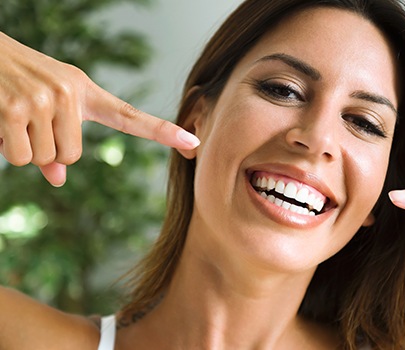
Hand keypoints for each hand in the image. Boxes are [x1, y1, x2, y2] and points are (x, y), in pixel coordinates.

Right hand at [0, 32, 199, 186]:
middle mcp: (70, 93)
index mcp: (85, 92)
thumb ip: (58, 141)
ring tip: (11, 116)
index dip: (162, 132)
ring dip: (24, 149)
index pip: (129, 116)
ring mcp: (43, 100)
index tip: (193, 141)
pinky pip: (21, 157)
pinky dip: (5, 149)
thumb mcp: (44, 106)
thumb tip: (59, 178)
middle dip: (47, 151)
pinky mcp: (13, 109)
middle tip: (27, 122)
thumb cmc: (15, 81)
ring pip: (46, 160)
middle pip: (71, 157)